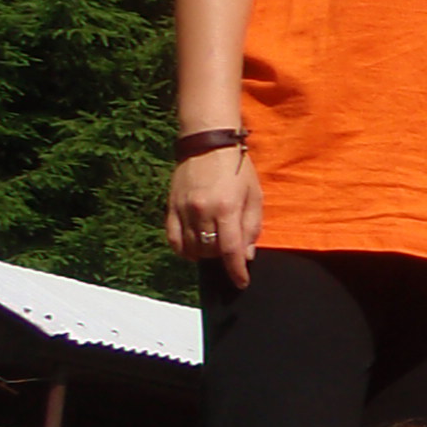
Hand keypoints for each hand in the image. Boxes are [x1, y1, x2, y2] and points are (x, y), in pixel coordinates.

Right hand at [165, 148, 260, 288]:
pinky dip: (183, 249)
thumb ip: (252, 227)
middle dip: (223, 258)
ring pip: (191, 248)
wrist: (208, 144)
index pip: (231, 250)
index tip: (241, 282)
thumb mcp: (255, 196)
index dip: (236, 271)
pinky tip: (194, 248)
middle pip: (210, 251)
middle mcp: (202, 211)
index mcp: (227, 208)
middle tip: (231, 252)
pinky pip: (173, 239)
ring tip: (215, 247)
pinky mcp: (171, 207)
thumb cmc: (238, 169)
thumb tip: (246, 255)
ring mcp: (183, 210)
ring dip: (204, 254)